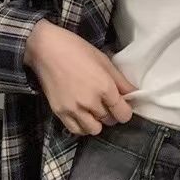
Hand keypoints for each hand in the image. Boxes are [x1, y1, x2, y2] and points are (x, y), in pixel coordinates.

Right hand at [24, 19, 136, 134]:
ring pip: (94, 129)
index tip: (122, 105)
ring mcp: (74, 109)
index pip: (123, 114)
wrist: (46, 49)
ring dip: (97, 121)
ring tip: (93, 109)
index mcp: (104, 87)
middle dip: (111, 113)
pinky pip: (77, 130)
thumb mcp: (104, 61)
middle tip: (106, 102)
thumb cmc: (76, 49)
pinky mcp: (60, 112)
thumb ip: (120, 81)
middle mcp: (90, 102)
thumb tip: (134, 94)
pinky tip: (82, 114)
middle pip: (110, 120)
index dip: (125, 110)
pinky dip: (82, 125)